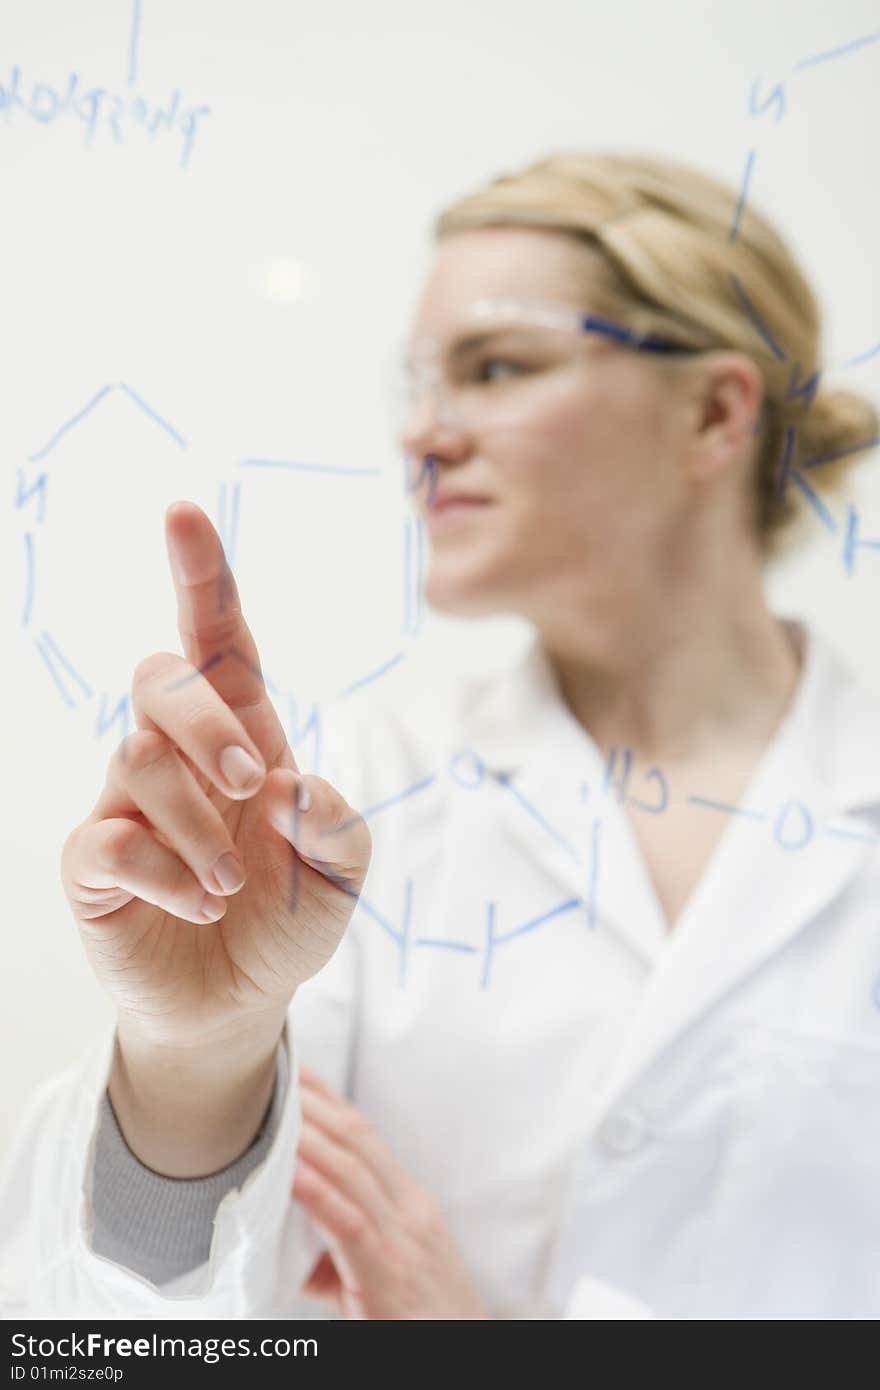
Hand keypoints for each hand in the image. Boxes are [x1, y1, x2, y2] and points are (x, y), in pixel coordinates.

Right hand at [61, 500, 371, 1050]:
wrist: (239, 1001)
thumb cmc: (289, 915)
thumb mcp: (341, 870)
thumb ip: (336, 824)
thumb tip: (289, 786)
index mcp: (242, 735)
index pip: (216, 640)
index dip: (201, 577)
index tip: (183, 512)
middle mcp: (179, 756)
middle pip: (159, 679)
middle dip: (203, 719)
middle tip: (248, 780)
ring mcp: (129, 804)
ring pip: (138, 761)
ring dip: (198, 826)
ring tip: (231, 886)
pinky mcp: (94, 862)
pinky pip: (108, 838)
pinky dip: (165, 872)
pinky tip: (200, 904)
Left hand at [292, 1066, 490, 1319]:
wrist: (463, 1355)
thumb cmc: (422, 1320)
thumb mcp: (389, 1271)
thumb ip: (341, 1247)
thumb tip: (288, 1239)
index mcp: (410, 1203)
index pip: (366, 1135)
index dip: (329, 1099)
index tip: (296, 1070)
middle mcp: (410, 1210)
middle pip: (358, 1138)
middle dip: (315, 1100)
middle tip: (275, 1069)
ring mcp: (402, 1239)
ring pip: (351, 1170)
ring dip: (308, 1135)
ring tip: (273, 1108)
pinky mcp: (388, 1273)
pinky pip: (347, 1222)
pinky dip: (315, 1191)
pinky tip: (287, 1172)